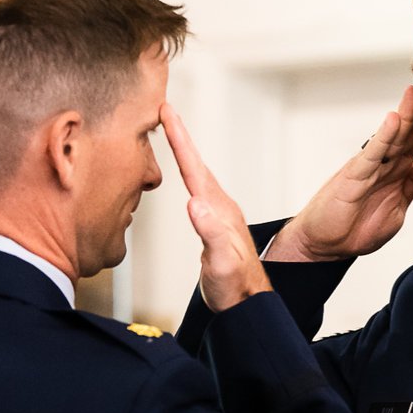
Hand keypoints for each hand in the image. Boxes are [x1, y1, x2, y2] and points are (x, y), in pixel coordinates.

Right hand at [158, 101, 269, 309]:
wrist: (247, 304)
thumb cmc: (235, 286)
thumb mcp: (221, 261)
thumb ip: (211, 232)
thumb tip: (194, 202)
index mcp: (217, 209)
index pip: (194, 167)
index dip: (179, 138)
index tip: (167, 111)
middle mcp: (218, 206)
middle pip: (195, 163)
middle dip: (179, 135)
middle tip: (166, 109)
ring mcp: (216, 215)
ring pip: (196, 174)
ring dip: (184, 152)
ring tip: (172, 133)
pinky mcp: (213, 226)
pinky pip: (197, 191)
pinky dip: (187, 175)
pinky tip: (185, 176)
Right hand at [267, 85, 412, 262]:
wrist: (326, 246)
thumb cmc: (356, 228)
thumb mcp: (399, 205)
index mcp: (399, 172)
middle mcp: (385, 165)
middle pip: (409, 133)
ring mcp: (370, 168)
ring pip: (392, 137)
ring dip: (405, 114)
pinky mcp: (354, 176)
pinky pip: (371, 154)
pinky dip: (383, 137)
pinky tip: (393, 120)